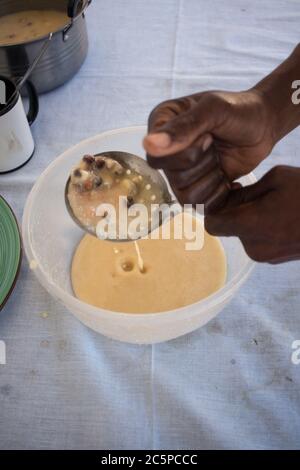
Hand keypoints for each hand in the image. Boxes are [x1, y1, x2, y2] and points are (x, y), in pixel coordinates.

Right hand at [143, 90, 275, 210]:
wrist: (264, 124)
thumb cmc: (240, 110)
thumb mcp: (214, 110)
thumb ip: (183, 127)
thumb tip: (148, 144)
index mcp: (161, 125)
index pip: (156, 158)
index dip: (185, 154)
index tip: (208, 135)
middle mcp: (166, 150)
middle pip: (173, 179)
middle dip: (203, 164)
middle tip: (216, 144)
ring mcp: (181, 172)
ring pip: (185, 196)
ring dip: (212, 179)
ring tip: (222, 159)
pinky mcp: (198, 188)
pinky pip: (200, 206)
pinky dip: (219, 193)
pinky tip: (228, 176)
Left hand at [205, 166, 299, 263]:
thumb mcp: (276, 179)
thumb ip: (245, 191)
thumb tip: (226, 197)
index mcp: (250, 225)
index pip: (212, 224)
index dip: (213, 208)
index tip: (224, 195)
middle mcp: (253, 246)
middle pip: (228, 228)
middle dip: (235, 211)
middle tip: (254, 192)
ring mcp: (265, 256)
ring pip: (243, 234)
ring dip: (250, 220)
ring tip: (274, 204)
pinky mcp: (275, 260)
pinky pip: (258, 241)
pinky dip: (262, 229)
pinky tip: (282, 216)